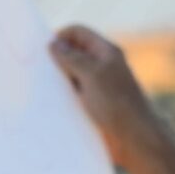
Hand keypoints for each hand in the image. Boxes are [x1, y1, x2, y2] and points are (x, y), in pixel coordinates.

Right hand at [50, 25, 161, 147]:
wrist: (135, 140)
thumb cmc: (117, 104)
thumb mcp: (92, 75)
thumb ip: (71, 58)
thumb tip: (53, 44)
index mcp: (106, 52)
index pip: (78, 33)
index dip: (61, 36)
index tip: (45, 51)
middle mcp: (102, 66)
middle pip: (74, 53)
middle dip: (57, 59)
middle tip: (39, 69)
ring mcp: (98, 86)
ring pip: (73, 75)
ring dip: (59, 80)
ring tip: (44, 86)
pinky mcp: (94, 105)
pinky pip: (75, 94)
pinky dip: (64, 95)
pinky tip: (52, 101)